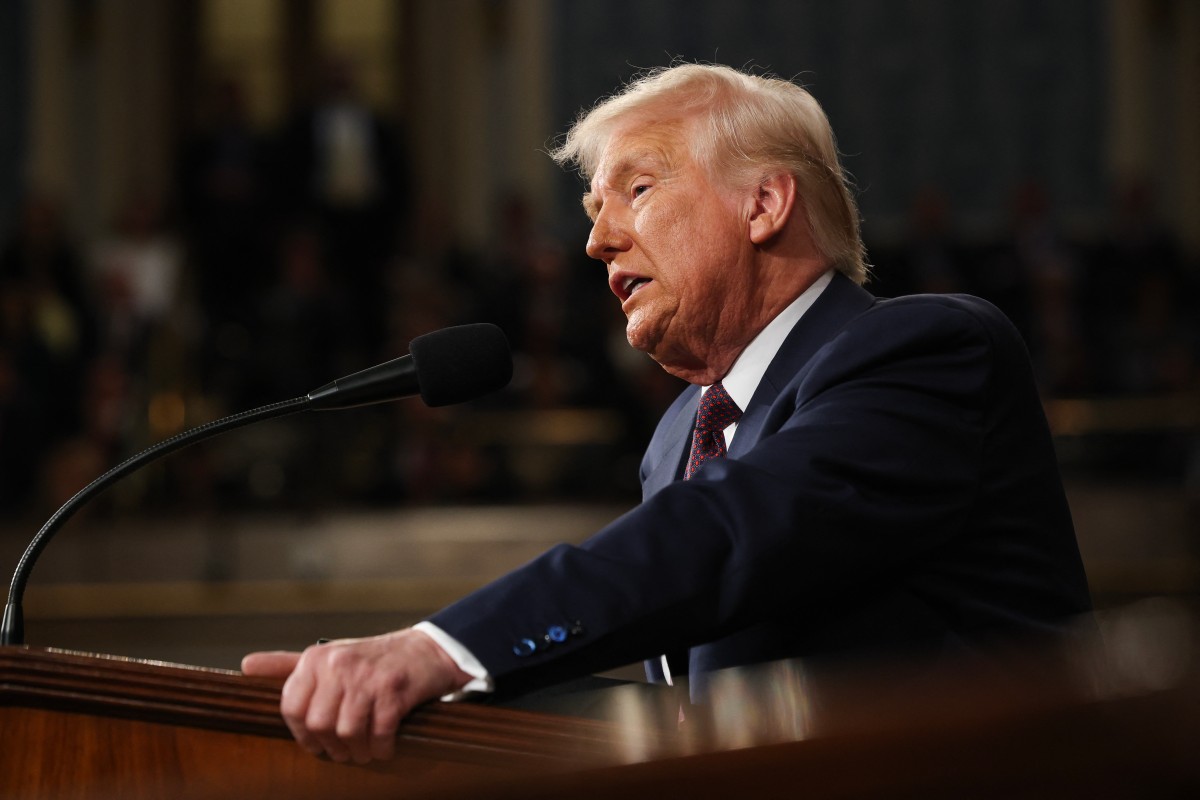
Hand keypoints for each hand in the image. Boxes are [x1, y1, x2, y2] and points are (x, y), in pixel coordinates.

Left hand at [241, 628, 471, 762]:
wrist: (426, 650)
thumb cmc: (371, 660)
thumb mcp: (328, 657)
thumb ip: (286, 665)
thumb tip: (245, 666)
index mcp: (316, 658)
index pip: (291, 708)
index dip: (302, 735)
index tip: (316, 743)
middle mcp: (338, 664)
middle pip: (319, 725)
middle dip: (332, 747)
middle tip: (345, 751)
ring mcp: (368, 677)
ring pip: (347, 732)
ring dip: (358, 751)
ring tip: (364, 751)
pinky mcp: (394, 689)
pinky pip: (379, 733)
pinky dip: (381, 748)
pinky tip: (385, 746)